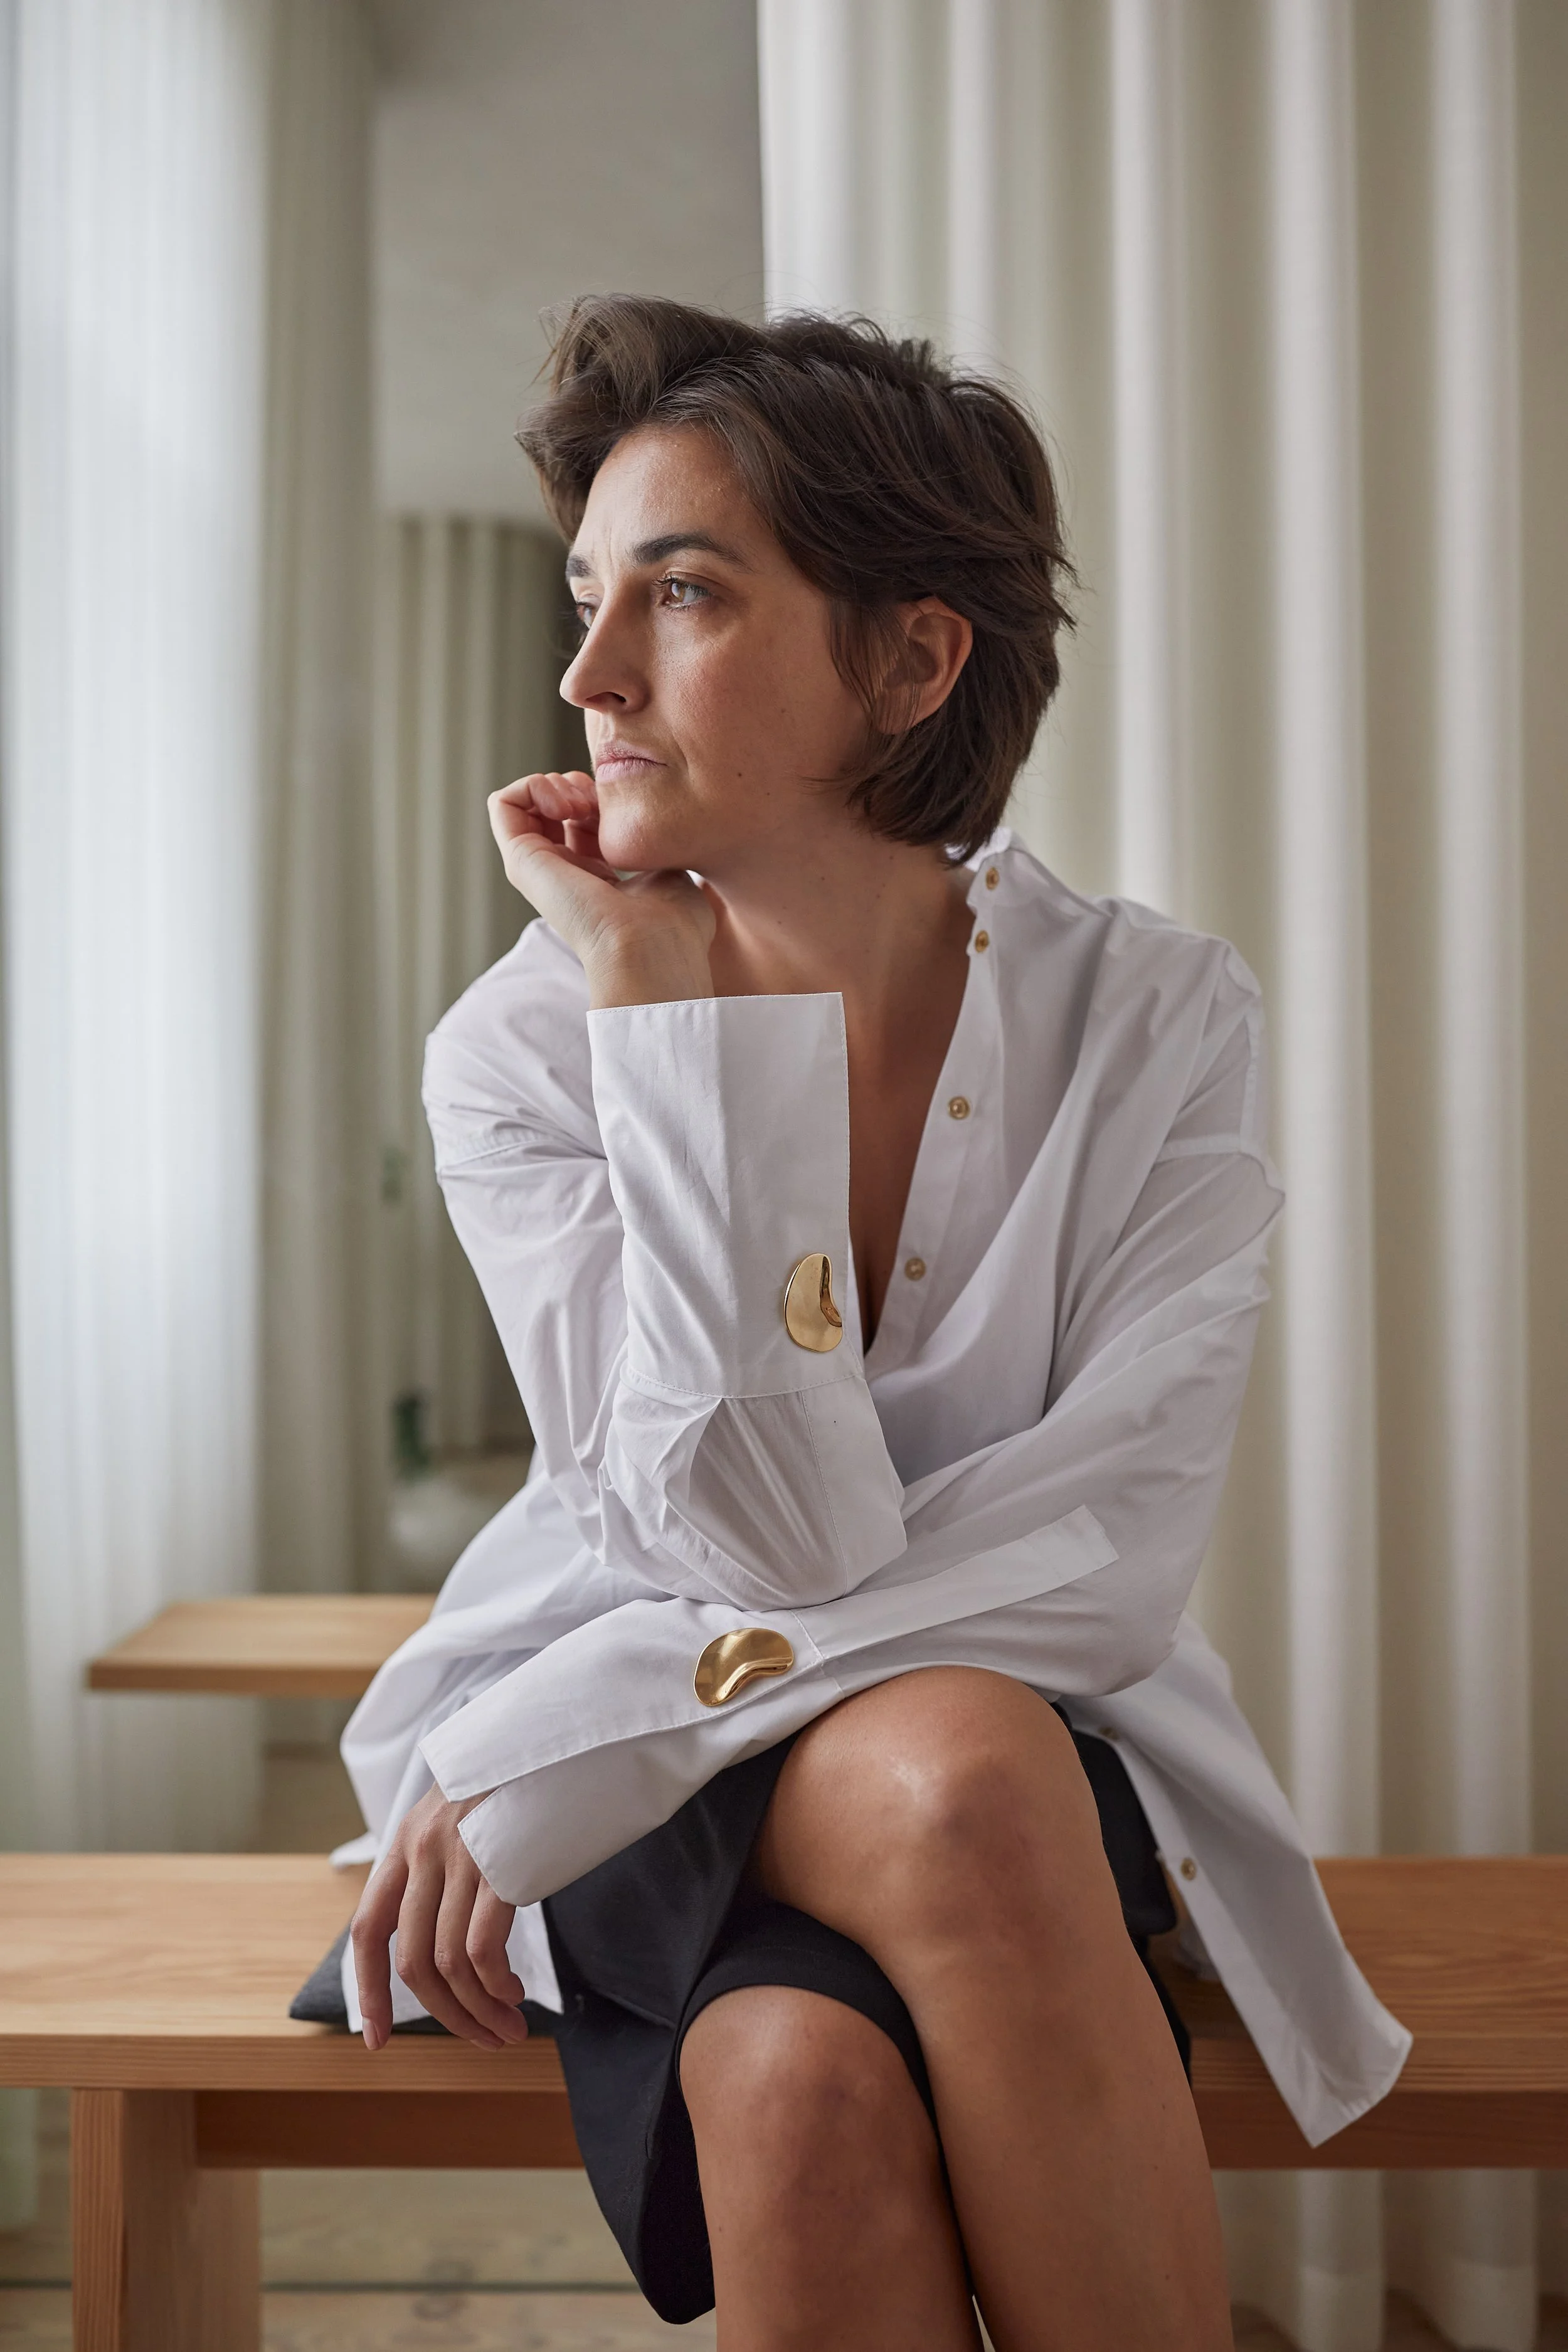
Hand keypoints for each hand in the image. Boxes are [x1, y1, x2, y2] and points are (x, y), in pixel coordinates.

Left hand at [349, 1783, 524, 2052]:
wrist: (555, 1729)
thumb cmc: (518, 1783)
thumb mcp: (462, 1818)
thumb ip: (444, 1867)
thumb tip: (449, 1940)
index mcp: (406, 1843)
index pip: (367, 1930)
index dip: (368, 1991)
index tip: (377, 2040)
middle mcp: (423, 1849)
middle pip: (412, 1961)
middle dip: (447, 2015)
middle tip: (485, 2039)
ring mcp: (460, 1855)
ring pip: (448, 1963)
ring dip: (478, 2011)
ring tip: (508, 2028)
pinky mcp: (499, 1862)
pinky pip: (482, 1949)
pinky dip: (495, 1986)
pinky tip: (514, 1992)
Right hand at [488, 770, 715, 1008]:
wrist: (648, 944)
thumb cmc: (672, 922)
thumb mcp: (667, 869)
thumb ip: (652, 847)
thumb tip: (651, 827)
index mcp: (598, 879)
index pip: (585, 820)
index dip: (603, 799)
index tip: (624, 807)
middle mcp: (565, 874)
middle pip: (553, 808)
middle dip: (576, 785)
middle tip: (598, 801)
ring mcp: (540, 869)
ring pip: (524, 803)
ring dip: (552, 784)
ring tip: (579, 800)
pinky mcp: (522, 861)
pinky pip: (503, 803)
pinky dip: (532, 786)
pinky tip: (564, 802)